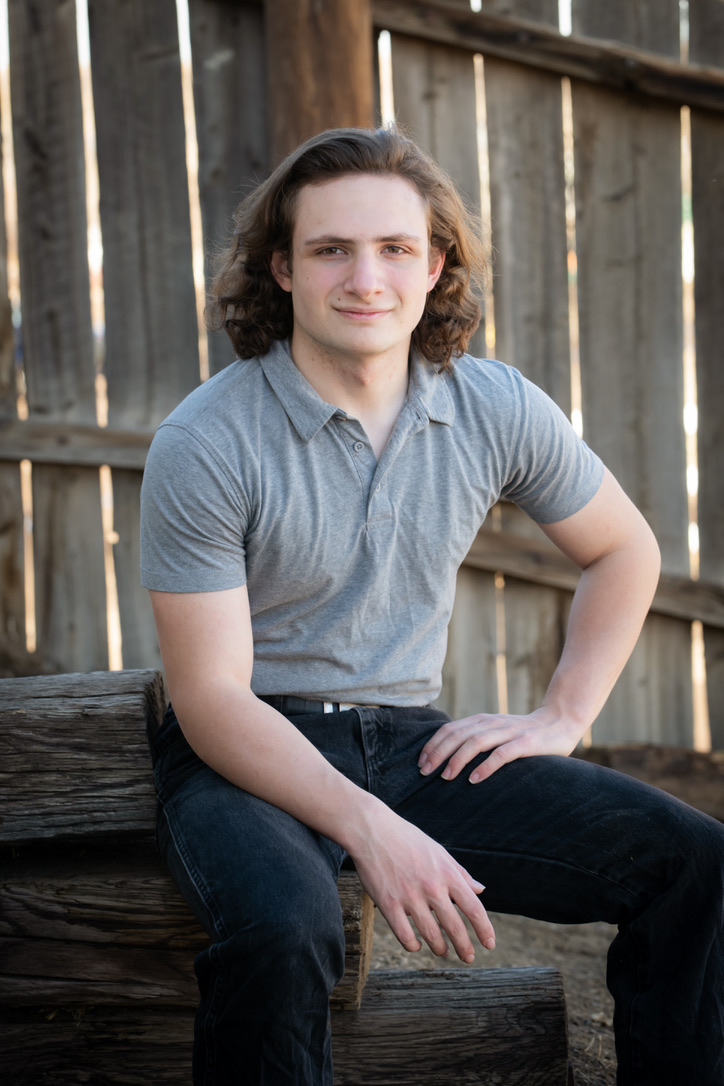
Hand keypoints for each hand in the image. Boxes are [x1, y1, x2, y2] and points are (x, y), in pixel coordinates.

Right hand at [348, 807, 494, 962]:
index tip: (489, 944)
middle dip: (465, 948)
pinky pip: (405, 935)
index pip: (474, 908)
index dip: (484, 930)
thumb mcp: (439, 852)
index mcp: (447, 873)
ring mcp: (409, 897)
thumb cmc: (408, 840)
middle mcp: (432, 887)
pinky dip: (413, 945)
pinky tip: (417, 945)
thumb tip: (481, 890)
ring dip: (440, 949)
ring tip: (443, 952)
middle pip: (455, 927)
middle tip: (468, 957)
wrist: (373, 830)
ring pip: (432, 936)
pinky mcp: (388, 904)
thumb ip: (460, 873)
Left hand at [417, 707, 583, 783]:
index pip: (450, 729)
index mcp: (483, 720)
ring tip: (445, 777)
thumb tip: (446, 756)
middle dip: (438, 753)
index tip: (420, 762)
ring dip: (458, 759)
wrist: (560, 722)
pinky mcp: (526, 743)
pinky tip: (474, 779)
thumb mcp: (496, 732)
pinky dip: (486, 766)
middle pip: (458, 735)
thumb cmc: (524, 733)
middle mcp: (493, 723)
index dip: (433, 745)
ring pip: (476, 742)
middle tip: (425, 772)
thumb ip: (477, 738)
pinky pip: (502, 754)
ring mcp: (509, 732)